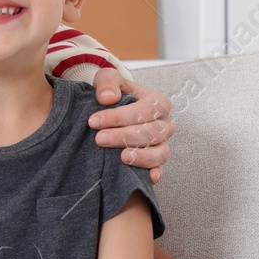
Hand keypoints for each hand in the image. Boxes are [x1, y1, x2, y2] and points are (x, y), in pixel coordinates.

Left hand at [89, 69, 173, 183]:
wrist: (113, 107)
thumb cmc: (114, 93)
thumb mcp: (108, 80)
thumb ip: (108, 83)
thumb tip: (107, 98)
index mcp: (158, 102)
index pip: (144, 111)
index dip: (119, 117)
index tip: (94, 121)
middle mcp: (164, 123)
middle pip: (152, 133)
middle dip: (124, 137)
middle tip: (100, 139)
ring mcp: (162, 143)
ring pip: (160, 152)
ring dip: (142, 156)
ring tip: (122, 158)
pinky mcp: (156, 159)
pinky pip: (160, 168)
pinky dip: (155, 173)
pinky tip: (149, 178)